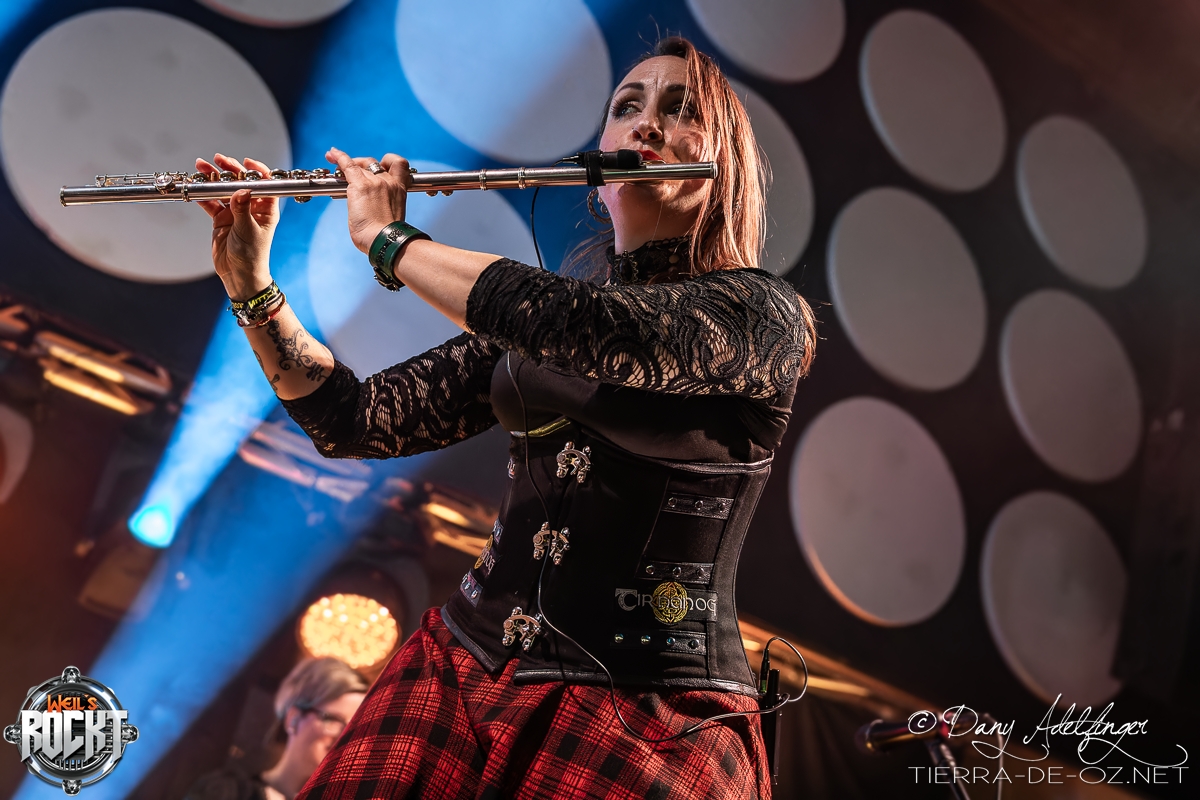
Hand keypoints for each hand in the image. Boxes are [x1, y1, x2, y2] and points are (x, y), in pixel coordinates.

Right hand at [195, 153, 278, 300]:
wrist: (239, 274)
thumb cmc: (252, 255)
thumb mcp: (248, 230)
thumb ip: (243, 209)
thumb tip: (241, 189)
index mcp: (266, 209)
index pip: (264, 184)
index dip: (257, 171)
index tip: (246, 163)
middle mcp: (251, 207)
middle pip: (241, 183)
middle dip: (230, 170)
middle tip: (218, 160)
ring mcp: (235, 212)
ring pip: (224, 190)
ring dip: (213, 179)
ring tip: (202, 167)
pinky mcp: (221, 219)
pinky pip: (211, 203)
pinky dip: (203, 195)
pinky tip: (196, 187)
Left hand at [325, 147, 411, 253]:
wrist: (384, 240)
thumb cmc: (386, 238)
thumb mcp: (390, 219)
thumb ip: (382, 208)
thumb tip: (369, 211)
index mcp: (399, 190)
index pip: (399, 165)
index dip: (388, 162)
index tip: (379, 166)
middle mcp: (389, 182)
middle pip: (373, 164)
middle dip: (361, 165)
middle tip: (350, 172)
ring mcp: (375, 182)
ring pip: (360, 165)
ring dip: (348, 163)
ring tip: (336, 165)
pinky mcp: (360, 185)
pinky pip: (348, 165)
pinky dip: (339, 157)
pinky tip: (331, 154)